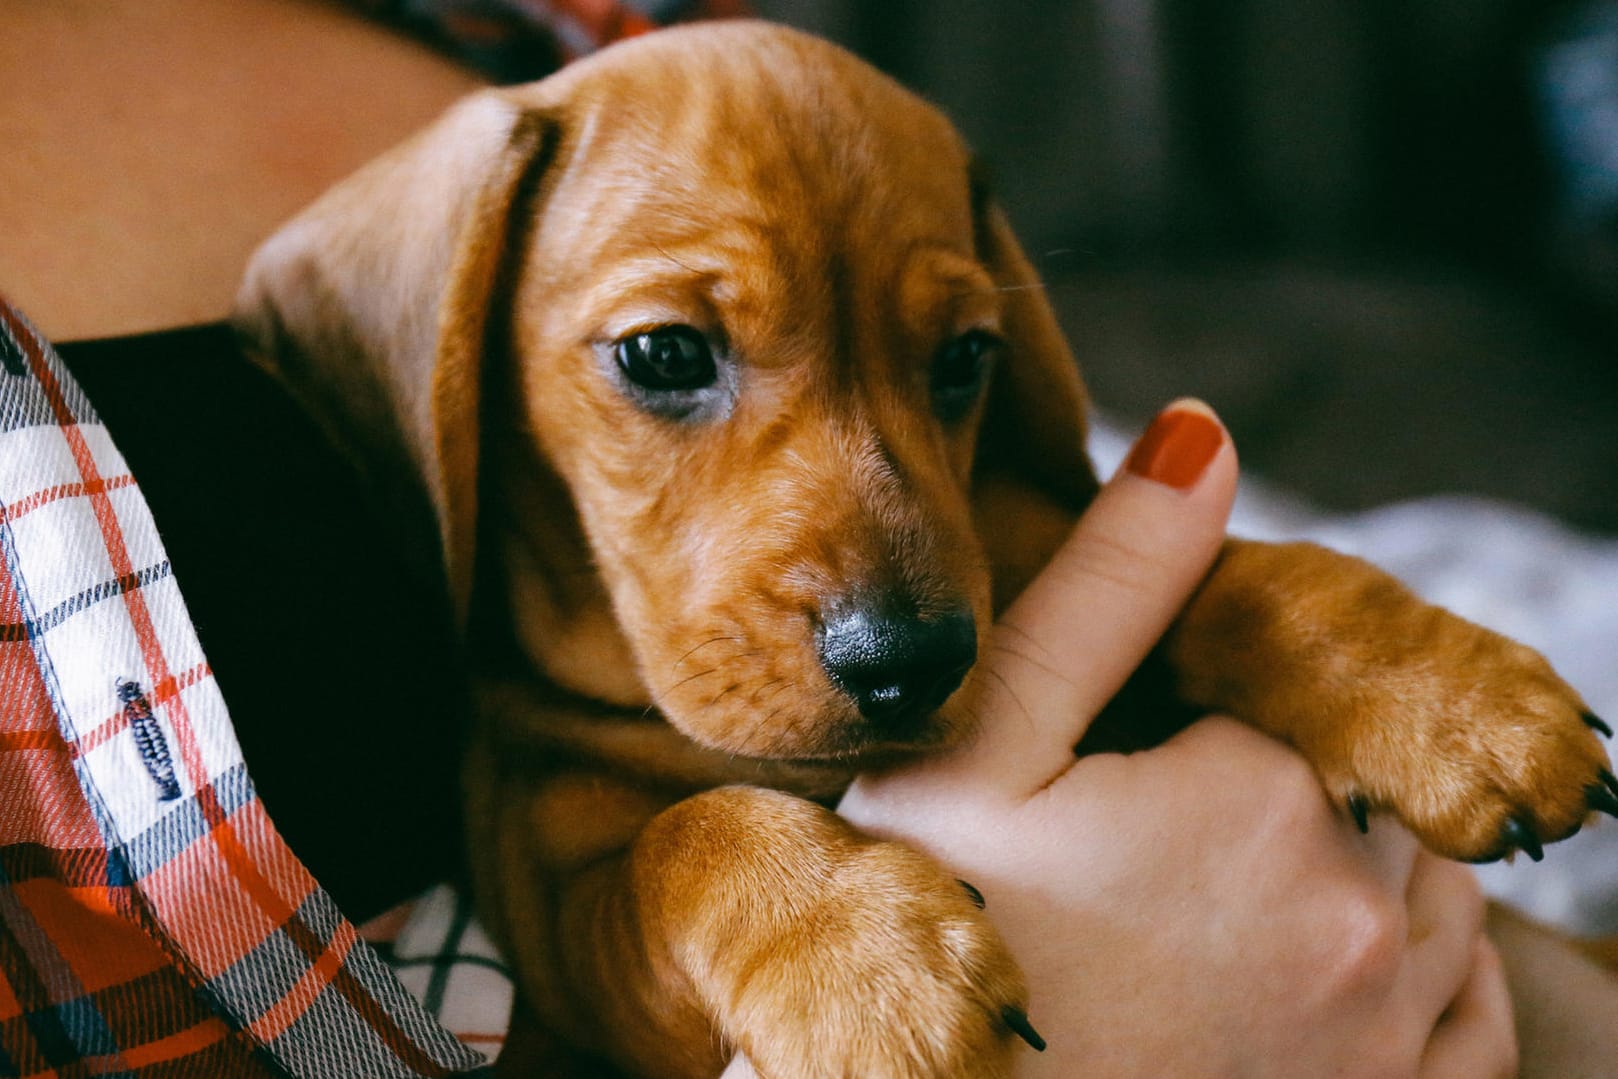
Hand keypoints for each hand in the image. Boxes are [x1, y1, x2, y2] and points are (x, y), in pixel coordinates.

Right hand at [835, 400, 1514, 1076]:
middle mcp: (1358, 912)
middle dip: (1285, 781)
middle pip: (1368, 782)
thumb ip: (1104, 586)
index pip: (1299, 685)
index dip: (1212, 707)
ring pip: (1434, 885)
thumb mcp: (983, 744)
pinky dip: (1433, 969)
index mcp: (1264, 795)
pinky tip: (1344, 964)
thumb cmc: (932, 933)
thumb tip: (1206, 435)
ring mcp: (1385, 1030)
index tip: (1125, 764)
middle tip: (1155, 835)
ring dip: (1364, 860)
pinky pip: (1468, 1014)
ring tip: (1227, 890)